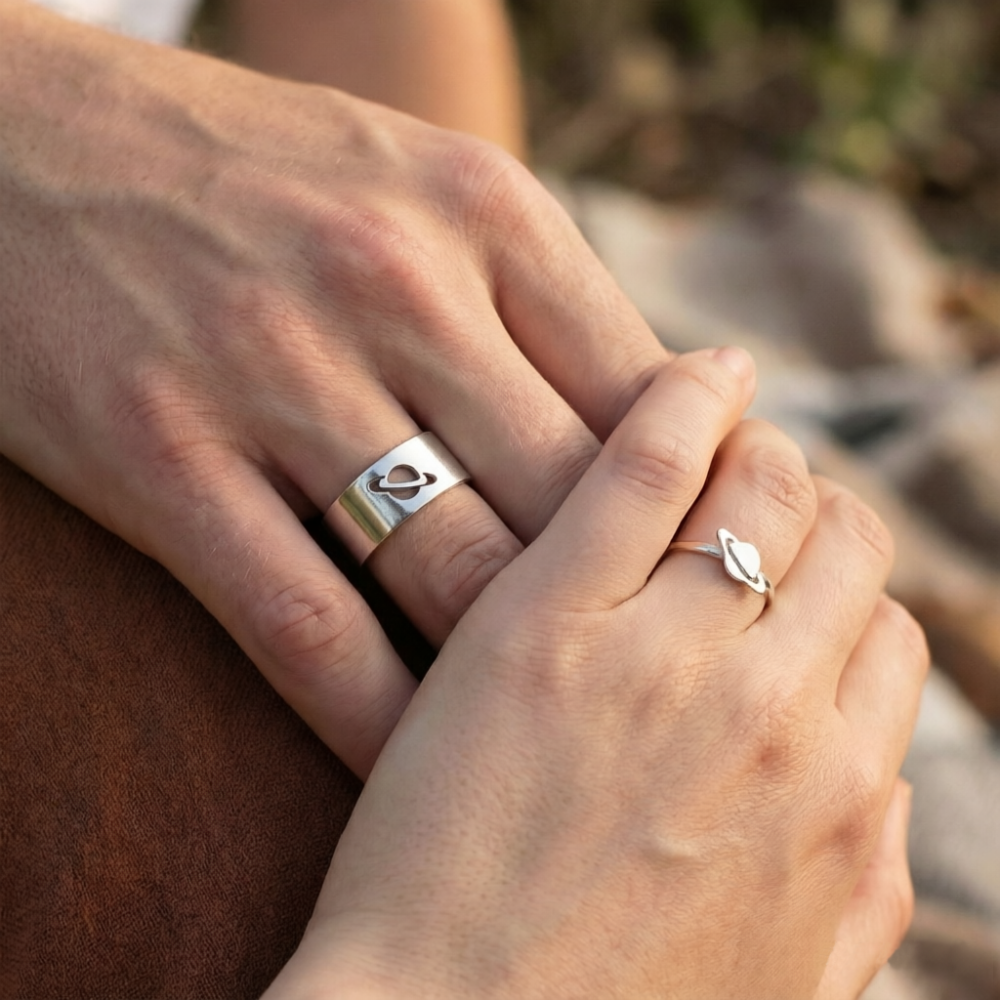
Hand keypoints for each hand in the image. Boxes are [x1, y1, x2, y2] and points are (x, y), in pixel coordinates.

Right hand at [0, 2, 665, 774]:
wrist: (35, 139)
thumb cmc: (261, 170)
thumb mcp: (426, 183)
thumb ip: (539, 301)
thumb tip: (666, 416)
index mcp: (484, 215)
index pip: (645, 398)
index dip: (700, 510)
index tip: (714, 591)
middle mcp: (398, 286)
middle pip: (572, 498)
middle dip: (636, 612)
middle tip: (673, 697)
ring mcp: (277, 373)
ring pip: (458, 572)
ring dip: (527, 681)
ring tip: (577, 753)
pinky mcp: (163, 456)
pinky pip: (306, 626)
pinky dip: (378, 718)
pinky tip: (428, 771)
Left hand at [264, 349, 927, 998]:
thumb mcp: (790, 977)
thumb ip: (862, 879)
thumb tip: (888, 790)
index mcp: (839, 794)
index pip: (885, 628)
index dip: (840, 587)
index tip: (789, 574)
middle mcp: (776, 708)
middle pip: (840, 540)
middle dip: (809, 507)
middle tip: (747, 498)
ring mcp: (663, 654)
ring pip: (764, 486)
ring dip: (757, 452)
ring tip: (716, 441)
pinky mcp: (547, 619)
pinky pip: (649, 464)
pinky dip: (685, 400)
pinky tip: (700, 373)